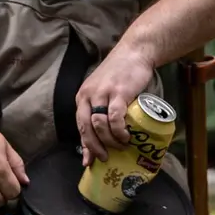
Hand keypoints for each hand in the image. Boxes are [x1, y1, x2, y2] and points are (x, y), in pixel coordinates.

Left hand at [75, 38, 154, 165]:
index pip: (80, 125)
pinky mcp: (118, 92)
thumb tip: (101, 135)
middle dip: (94, 146)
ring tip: (120, 145)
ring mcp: (102, 94)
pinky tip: (125, 136)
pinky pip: (114, 117)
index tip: (90, 161)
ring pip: (99, 124)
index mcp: (82, 97)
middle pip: (86, 128)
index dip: (85, 145)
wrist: (134, 52)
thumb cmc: (121, 75)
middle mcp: (88, 96)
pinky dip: (119, 130)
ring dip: (109, 140)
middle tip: (105, 157)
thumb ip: (99, 112)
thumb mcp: (104, 93)